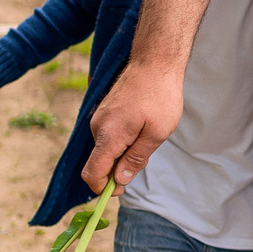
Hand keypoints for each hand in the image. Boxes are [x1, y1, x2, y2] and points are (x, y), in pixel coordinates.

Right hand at [82, 60, 182, 191]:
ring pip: (105, 149)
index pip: (92, 172)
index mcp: (108, 135)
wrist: (155, 62)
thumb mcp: (157, 133)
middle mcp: (97, 127)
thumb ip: (136, 158)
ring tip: (146, 136)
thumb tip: (120, 180)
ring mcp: (99, 118)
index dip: (103, 188)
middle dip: (118, 169)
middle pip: (99, 162)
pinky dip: (122, 140)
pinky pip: (108, 136)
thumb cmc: (160, 97)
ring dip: (122, 153)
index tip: (121, 189)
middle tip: (145, 154)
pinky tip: (140, 127)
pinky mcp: (104, 112)